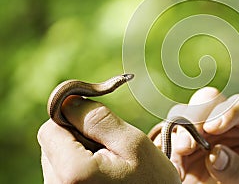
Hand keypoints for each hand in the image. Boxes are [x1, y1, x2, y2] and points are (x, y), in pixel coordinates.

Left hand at [37, 95, 179, 183]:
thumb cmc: (151, 180)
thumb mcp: (132, 142)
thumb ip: (98, 119)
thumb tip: (69, 100)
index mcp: (73, 173)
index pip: (50, 129)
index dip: (74, 120)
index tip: (98, 127)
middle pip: (52, 143)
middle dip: (78, 137)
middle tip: (109, 150)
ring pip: (57, 157)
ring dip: (80, 153)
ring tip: (109, 165)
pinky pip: (63, 172)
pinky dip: (81, 167)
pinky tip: (104, 175)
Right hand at [150, 87, 238, 182]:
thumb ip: (237, 170)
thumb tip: (215, 153)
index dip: (228, 111)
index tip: (213, 128)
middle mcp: (223, 120)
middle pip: (209, 99)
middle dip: (195, 118)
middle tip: (188, 145)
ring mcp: (199, 128)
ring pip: (183, 111)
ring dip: (178, 133)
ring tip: (179, 161)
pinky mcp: (178, 139)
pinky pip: (164, 133)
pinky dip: (164, 147)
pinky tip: (172, 166)